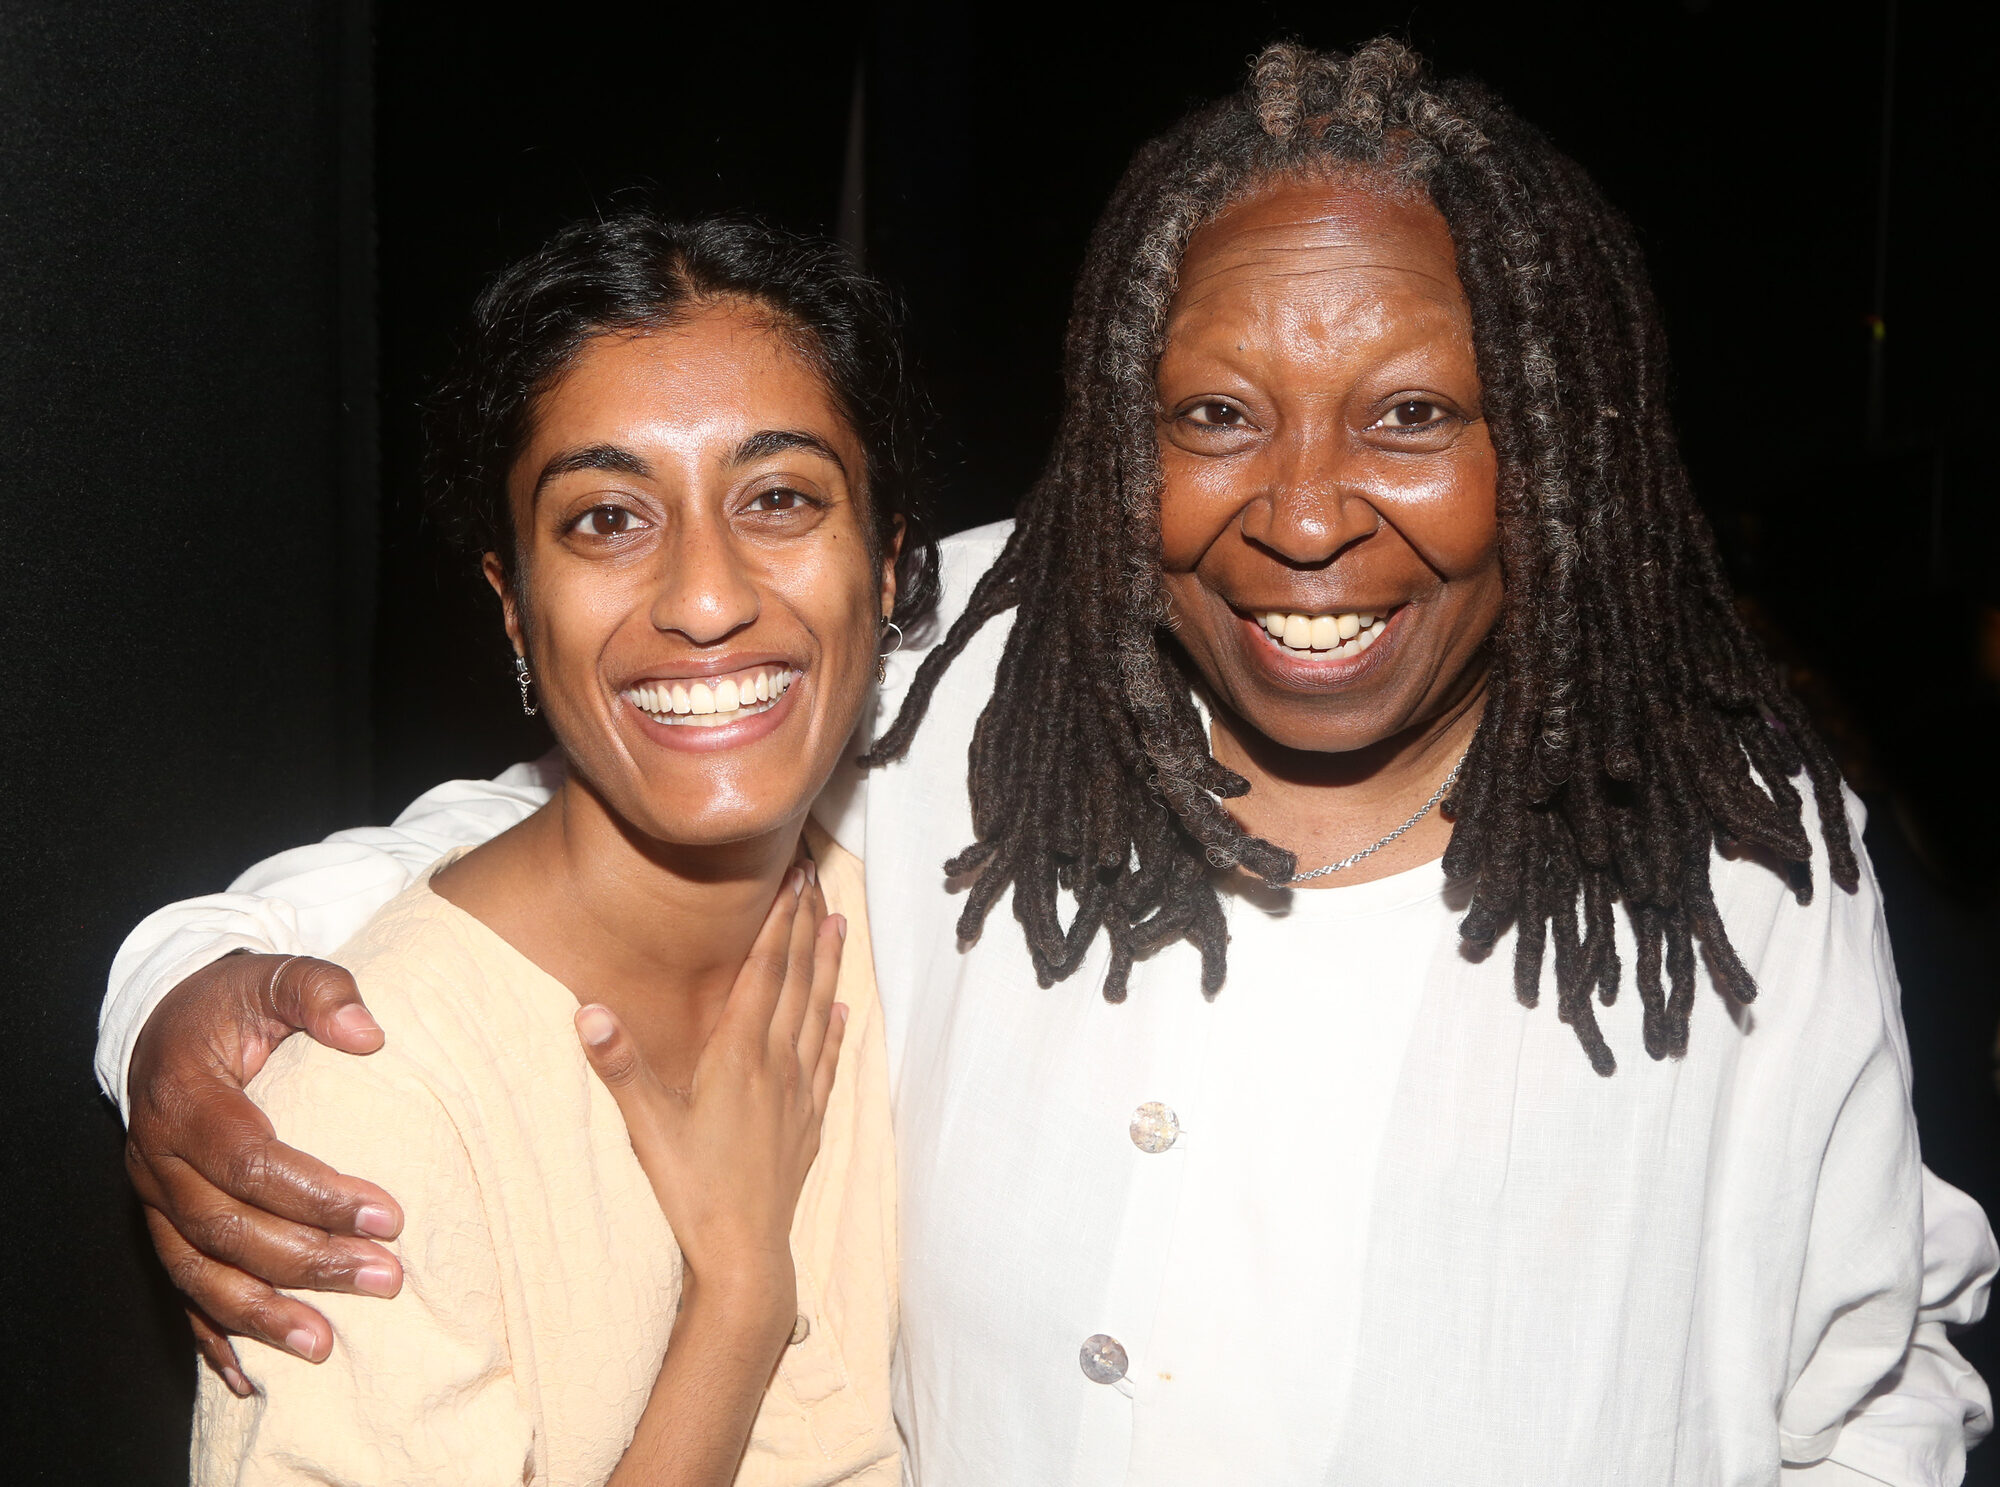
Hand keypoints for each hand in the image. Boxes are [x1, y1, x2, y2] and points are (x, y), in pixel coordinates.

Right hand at [125, 953, 407, 1393]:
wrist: (166, 1020)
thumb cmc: (233, 1001)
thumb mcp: (275, 974)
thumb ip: (322, 990)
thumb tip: (370, 1032)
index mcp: (186, 1098)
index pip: (249, 1161)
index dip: (318, 1194)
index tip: (390, 1217)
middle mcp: (157, 1157)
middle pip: (226, 1228)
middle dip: (307, 1262)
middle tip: (387, 1279)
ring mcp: (153, 1198)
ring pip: (197, 1273)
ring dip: (260, 1315)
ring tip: (327, 1345)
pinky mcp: (161, 1224)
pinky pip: (179, 1290)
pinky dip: (213, 1337)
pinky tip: (251, 1377)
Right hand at [575, 865, 847, 1340]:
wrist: (744, 1255)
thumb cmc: (691, 1189)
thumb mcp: (647, 1126)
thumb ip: (620, 1064)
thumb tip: (587, 1010)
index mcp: (739, 1055)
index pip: (763, 972)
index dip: (778, 922)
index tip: (792, 880)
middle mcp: (777, 1065)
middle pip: (797, 981)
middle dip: (806, 927)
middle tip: (818, 880)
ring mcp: (799, 1095)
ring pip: (819, 1013)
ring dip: (828, 966)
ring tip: (839, 924)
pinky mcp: (808, 1124)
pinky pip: (827, 1062)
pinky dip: (835, 1029)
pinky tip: (842, 1012)